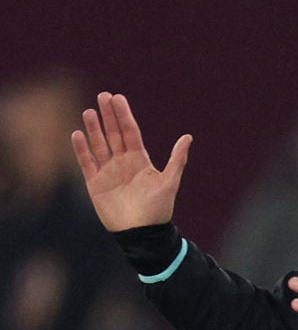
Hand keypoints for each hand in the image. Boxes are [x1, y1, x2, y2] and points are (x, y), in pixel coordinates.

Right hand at [70, 92, 192, 231]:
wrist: (142, 233)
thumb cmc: (158, 209)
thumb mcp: (170, 182)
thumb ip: (177, 159)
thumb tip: (188, 136)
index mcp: (140, 160)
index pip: (130, 132)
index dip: (124, 115)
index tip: (118, 98)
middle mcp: (123, 162)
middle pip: (113, 134)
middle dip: (108, 115)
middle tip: (102, 96)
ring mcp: (108, 172)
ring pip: (99, 145)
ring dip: (93, 129)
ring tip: (88, 111)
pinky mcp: (95, 184)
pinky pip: (87, 163)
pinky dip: (81, 149)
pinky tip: (77, 134)